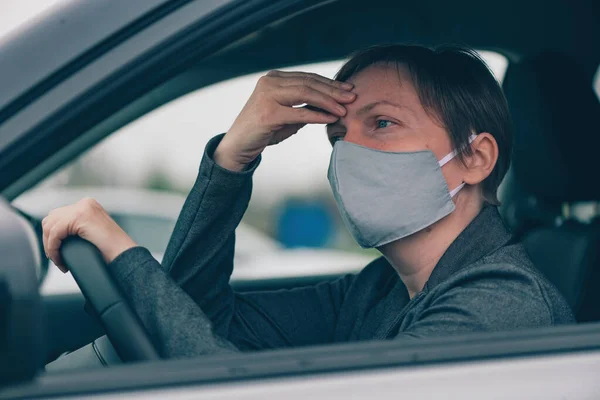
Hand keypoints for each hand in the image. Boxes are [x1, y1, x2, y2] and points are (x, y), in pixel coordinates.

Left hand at [42, 197, 136, 271]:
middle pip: (51, 218)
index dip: (52, 237)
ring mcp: (83, 208)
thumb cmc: (112, 251)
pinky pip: (55, 233)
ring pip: (50, 225)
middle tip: (57, 258)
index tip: (57, 254)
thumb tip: (55, 237)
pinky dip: (53, 248)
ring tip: (59, 261)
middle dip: (49, 240)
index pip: (58, 216)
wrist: (124, 255)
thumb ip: (77, 229)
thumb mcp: (91, 234)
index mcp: (88, 205)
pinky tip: (60, 259)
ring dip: (50, 246)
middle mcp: (85, 203)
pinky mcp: (80, 216)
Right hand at [215, 70, 355, 170]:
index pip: (308, 77)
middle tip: (352, 97)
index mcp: (274, 78)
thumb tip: (333, 103)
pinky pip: (299, 113)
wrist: (238, 146)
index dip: (330, 83)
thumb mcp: (287, 115)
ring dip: (328, 101)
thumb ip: (305, 106)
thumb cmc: (264, 130)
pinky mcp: (268, 114)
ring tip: (344, 109)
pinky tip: (331, 118)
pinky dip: (317, 115)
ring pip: (305, 93)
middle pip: (309, 83)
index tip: (348, 89)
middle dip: (333, 90)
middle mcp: (269, 82)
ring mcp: (267, 96)